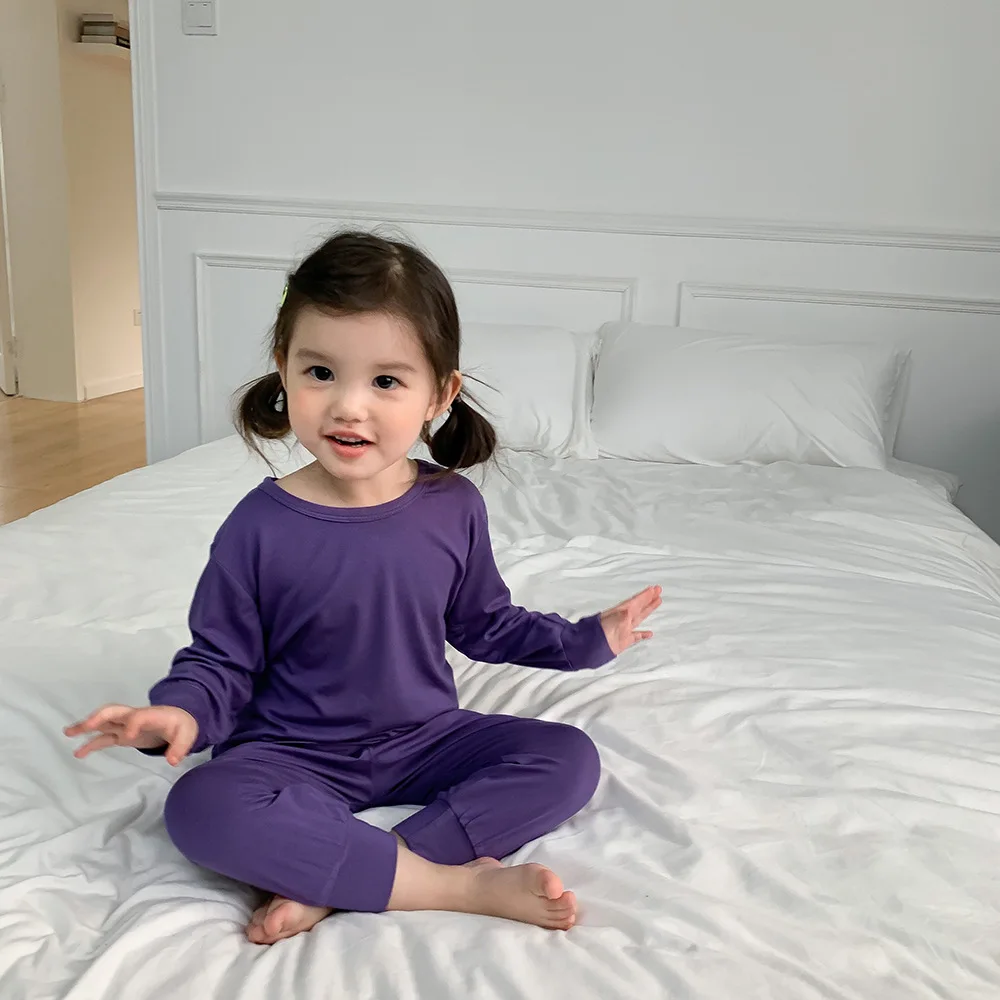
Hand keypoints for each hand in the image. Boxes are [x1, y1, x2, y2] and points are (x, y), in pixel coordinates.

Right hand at [64, 704, 198, 766]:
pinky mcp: (122, 735)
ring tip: (68, 732)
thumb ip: (181, 747)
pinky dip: (91, 744)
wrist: (178, 720)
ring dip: (86, 726)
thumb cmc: (181, 725)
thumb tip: (173, 761)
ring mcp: (126, 725)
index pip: (138, 716)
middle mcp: (134, 717)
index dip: (132, 724)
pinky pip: (104, 737)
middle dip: (99, 717)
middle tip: (85, 725)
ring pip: (103, 723)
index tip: (128, 737)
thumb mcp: (187, 735)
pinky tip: (78, 752)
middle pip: (113, 712)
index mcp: (151, 715)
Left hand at [599, 585, 661, 655]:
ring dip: (648, 610)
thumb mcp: (614, 620)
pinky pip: (636, 635)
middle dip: (648, 599)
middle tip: (658, 591)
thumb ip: (624, 616)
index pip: (636, 600)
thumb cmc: (601, 631)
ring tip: (657, 602)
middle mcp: (623, 618)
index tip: (655, 588)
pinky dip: (643, 634)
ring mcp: (624, 629)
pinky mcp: (624, 640)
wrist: (590, 647)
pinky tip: (649, 633)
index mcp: (621, 611)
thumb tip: (629, 611)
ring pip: (639, 618)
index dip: (646, 595)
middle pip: (639, 606)